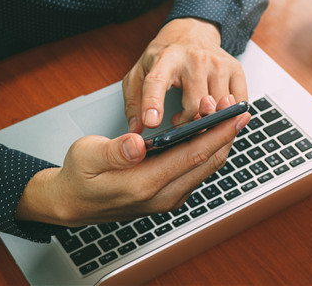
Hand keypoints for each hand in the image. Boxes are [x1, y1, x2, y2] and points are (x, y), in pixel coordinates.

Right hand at [15, 95, 249, 226]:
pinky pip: (197, 170)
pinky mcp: (169, 194)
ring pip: (206, 167)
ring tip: (228, 114)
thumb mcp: (88, 156)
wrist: (73, 203)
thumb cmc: (80, 177)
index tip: (236, 115)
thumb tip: (137, 143)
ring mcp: (168, 197)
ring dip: (220, 141)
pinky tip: (210, 131)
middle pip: (208, 162)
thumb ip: (114, 150)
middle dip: (227, 133)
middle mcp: (163, 196)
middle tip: (238, 108)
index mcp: (145, 184)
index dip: (218, 134)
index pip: (193, 156)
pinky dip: (208, 150)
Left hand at [122, 17, 247, 133]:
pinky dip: (226, 114)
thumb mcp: (140, 73)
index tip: (151, 122)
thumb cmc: (166, 56)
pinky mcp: (236, 69)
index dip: (153, 104)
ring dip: (205, 119)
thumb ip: (133, 103)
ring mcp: (218, 64)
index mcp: (166, 59)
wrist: (193, 32)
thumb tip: (136, 131)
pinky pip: (236, 103)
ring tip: (194, 113)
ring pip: (217, 107)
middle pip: (194, 104)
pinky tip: (214, 108)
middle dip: (186, 123)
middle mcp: (195, 59)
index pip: (157, 82)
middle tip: (178, 122)